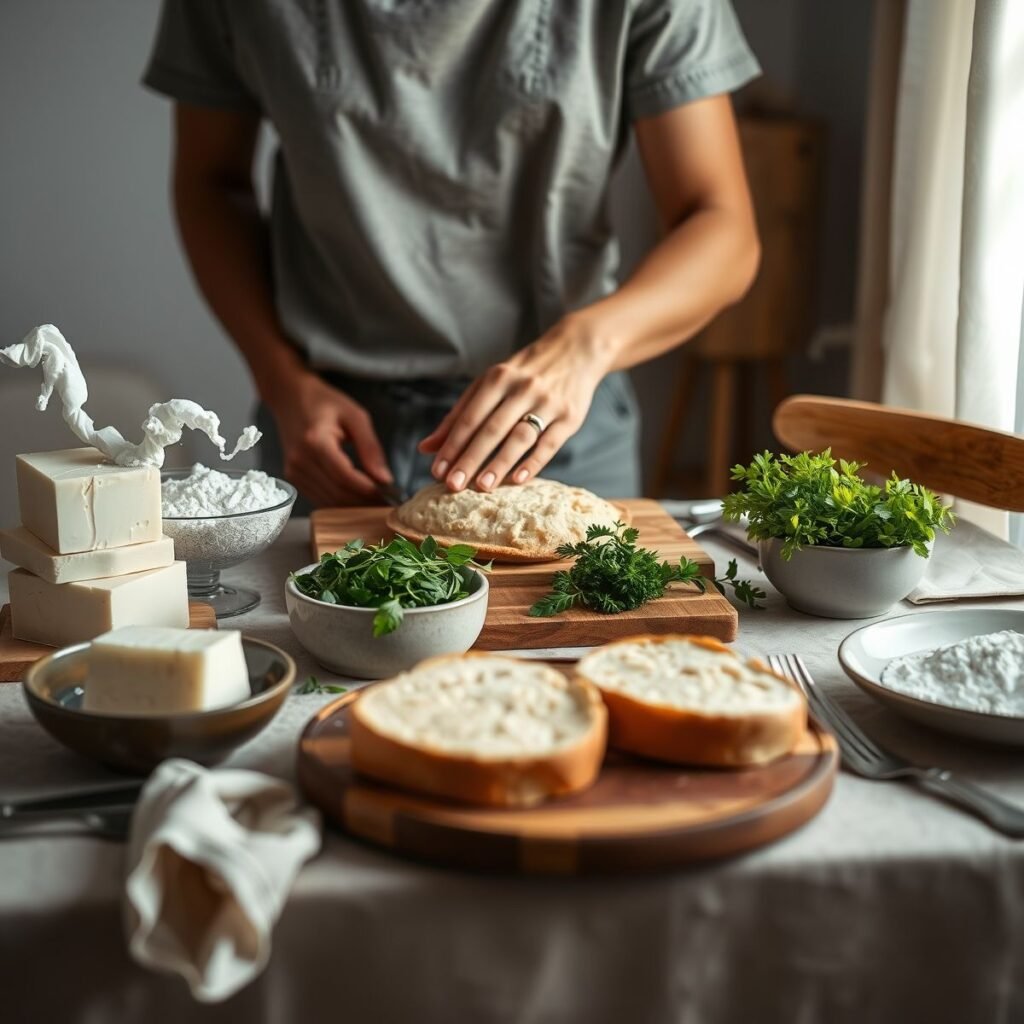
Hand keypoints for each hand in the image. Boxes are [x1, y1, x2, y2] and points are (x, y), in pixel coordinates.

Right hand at [266, 370, 392, 505]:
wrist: (289, 398)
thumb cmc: (324, 403)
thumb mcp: (355, 416)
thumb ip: (370, 448)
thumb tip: (385, 478)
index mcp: (315, 442)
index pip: (345, 477)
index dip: (369, 491)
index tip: (390, 495)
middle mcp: (300, 460)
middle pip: (337, 494)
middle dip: (365, 502)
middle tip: (388, 503)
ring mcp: (293, 471)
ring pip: (329, 502)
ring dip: (354, 506)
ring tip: (376, 501)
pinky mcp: (293, 478)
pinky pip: (319, 499)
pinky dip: (340, 502)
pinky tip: (357, 497)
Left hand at [419, 316, 610, 491]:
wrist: (576, 350)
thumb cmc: (524, 373)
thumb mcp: (490, 383)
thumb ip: (459, 415)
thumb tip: (427, 448)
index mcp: (498, 378)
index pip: (469, 417)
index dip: (452, 445)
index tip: (437, 471)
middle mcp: (522, 388)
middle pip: (491, 429)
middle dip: (470, 459)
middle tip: (453, 485)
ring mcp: (548, 402)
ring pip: (519, 437)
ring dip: (499, 463)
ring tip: (482, 487)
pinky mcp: (570, 417)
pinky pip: (549, 443)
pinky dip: (533, 463)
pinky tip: (517, 480)